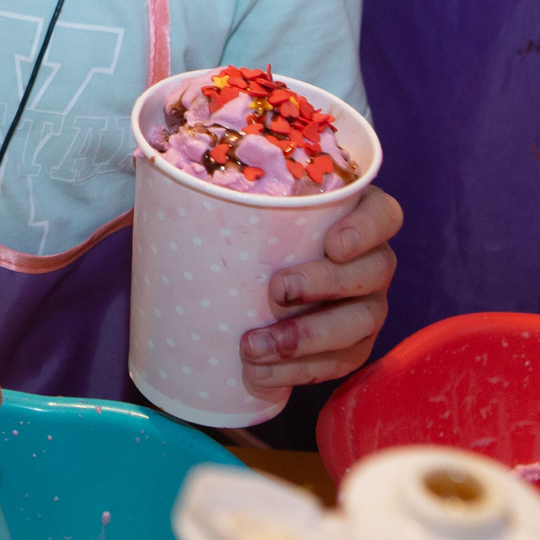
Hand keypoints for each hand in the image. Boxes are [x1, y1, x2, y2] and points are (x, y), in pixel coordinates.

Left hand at [240, 185, 401, 402]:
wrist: (259, 281)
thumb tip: (157, 165)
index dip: (366, 229)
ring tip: (254, 346)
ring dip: (307, 338)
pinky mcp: (354, 342)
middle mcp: (372, 259)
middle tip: (276, 291)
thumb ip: (231, 191)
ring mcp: (368, 303)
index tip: (332, 243)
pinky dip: (300, 371)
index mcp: (357, 215)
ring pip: (361, 323)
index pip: (383, 215)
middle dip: (325, 285)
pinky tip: (261, 374)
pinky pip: (341, 361)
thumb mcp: (252, 204)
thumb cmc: (254, 228)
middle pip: (374, 272)